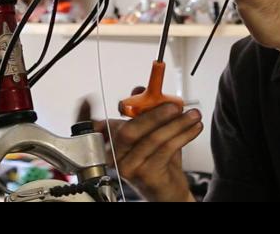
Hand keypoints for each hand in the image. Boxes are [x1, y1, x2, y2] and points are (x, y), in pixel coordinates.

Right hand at [77, 89, 201, 201]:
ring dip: (177, 124)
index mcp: (111, 144)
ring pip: (153, 139)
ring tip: (193, 115)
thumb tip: (140, 89)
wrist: (168, 190)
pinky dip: (183, 135)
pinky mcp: (146, 175)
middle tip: (174, 106)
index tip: (87, 100)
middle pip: (128, 130)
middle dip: (153, 114)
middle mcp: (115, 157)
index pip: (94, 128)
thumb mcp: (150, 131)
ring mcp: (128, 168)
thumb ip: (145, 110)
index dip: (85, 115)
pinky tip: (194, 128)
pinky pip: (166, 149)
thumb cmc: (158, 159)